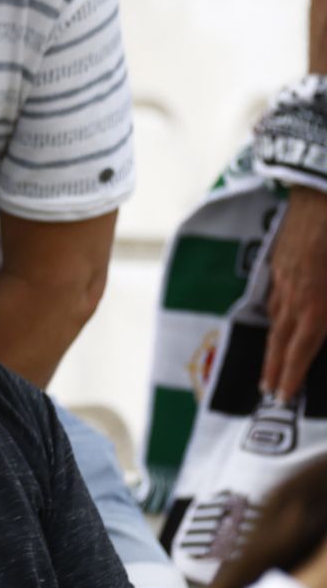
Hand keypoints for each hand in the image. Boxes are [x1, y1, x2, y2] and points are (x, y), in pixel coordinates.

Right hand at [262, 186, 326, 402]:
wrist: (323, 190)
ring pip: (275, 318)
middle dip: (273, 368)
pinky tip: (275, 317)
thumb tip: (326, 328)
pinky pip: (273, 296)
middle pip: (280, 339)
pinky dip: (273, 315)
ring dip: (272, 344)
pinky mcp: (280, 260)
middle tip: (266, 390)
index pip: (301, 349)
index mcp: (318, 304)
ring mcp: (284, 277)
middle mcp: (296, 296)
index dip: (291, 376)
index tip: (282, 398)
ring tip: (269, 363)